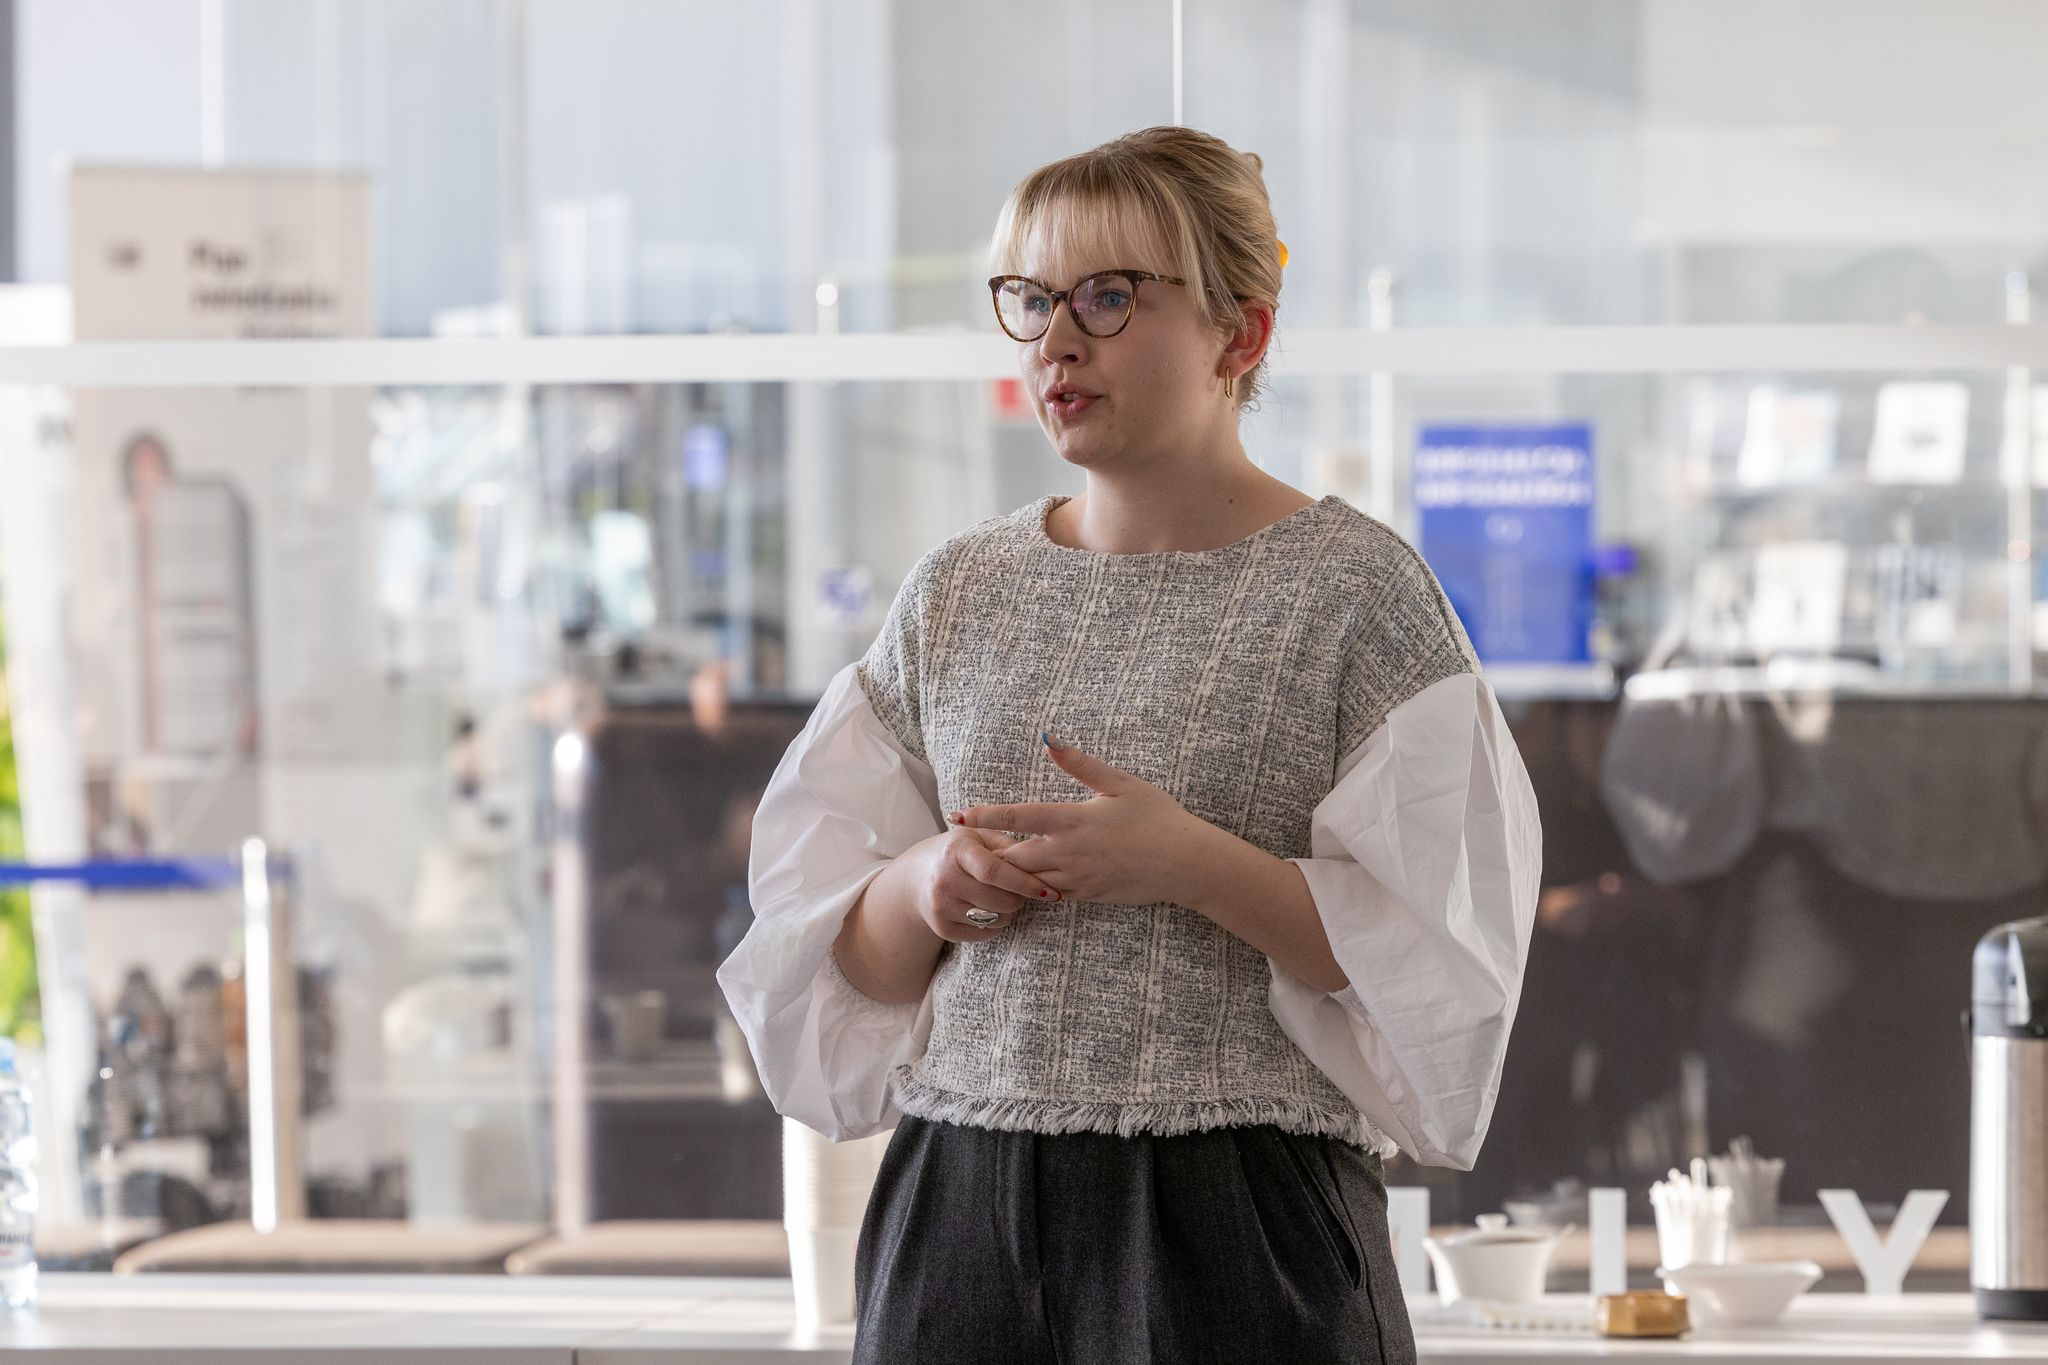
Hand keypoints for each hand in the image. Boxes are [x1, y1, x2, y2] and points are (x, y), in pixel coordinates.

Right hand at [898, 827, 1062, 944]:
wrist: (918, 877)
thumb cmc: (959, 852)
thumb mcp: (979, 837)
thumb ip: (1007, 845)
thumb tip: (1040, 861)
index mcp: (956, 852)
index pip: (995, 872)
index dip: (1025, 883)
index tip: (1050, 892)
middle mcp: (944, 880)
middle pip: (1000, 901)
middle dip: (1020, 898)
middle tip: (1021, 890)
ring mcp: (941, 907)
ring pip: (996, 920)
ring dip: (1008, 912)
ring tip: (1001, 897)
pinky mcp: (942, 928)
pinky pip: (984, 933)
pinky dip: (994, 924)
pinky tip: (987, 909)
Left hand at [946, 731, 1212, 906]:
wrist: (1187, 863)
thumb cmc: (1158, 817)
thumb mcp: (1121, 783)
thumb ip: (1081, 764)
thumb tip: (1049, 738)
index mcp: (1073, 820)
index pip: (1017, 817)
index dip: (984, 816)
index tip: (957, 815)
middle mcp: (1069, 852)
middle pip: (1013, 857)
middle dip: (987, 853)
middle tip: (963, 848)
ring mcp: (1078, 878)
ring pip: (1028, 881)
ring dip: (1005, 875)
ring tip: (983, 867)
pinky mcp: (1088, 896)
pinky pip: (1051, 896)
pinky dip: (1032, 890)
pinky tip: (1022, 885)